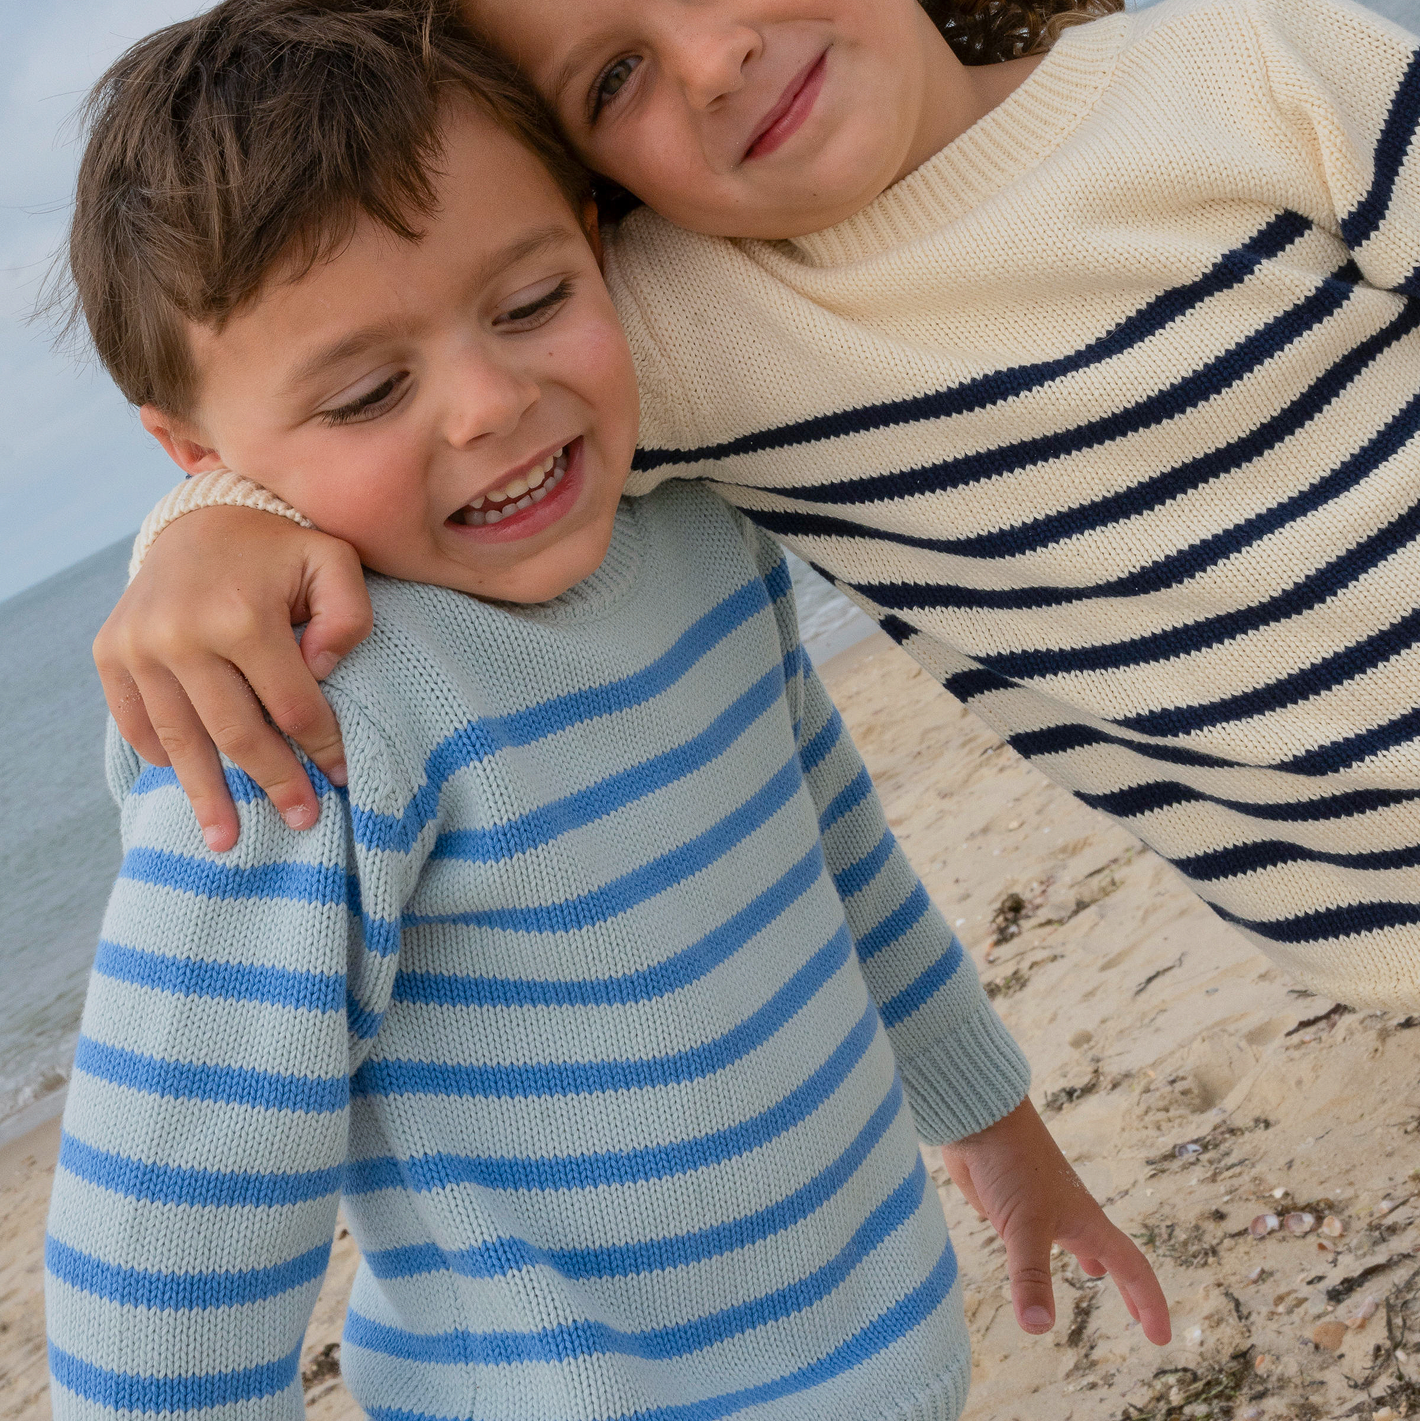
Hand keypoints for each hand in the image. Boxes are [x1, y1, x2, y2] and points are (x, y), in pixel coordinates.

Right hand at [94, 507, 372, 851]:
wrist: (201, 517)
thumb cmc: (280, 549)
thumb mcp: (334, 561)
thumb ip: (348, 614)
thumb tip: (323, 670)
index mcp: (241, 616)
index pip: (292, 706)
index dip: (321, 747)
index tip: (341, 779)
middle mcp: (181, 635)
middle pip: (237, 733)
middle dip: (274, 782)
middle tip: (302, 821)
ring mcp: (138, 646)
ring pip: (181, 741)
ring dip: (207, 795)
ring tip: (227, 842)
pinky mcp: (110, 652)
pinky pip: (137, 723)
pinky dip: (164, 756)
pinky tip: (189, 784)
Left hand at [940, 1098, 1170, 1344]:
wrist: (978, 1119)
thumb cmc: (1011, 1163)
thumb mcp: (1023, 1225)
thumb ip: (1031, 1276)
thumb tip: (1038, 1327)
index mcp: (1085, 1221)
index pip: (1131, 1268)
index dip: (1149, 1302)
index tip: (1160, 1338)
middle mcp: (1069, 1215)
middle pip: (1109, 1255)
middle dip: (1128, 1287)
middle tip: (1140, 1317)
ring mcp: (1040, 1207)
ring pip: (1073, 1239)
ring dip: (1089, 1258)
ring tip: (1093, 1274)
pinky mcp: (1010, 1203)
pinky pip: (1035, 1234)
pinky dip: (1044, 1249)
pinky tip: (1031, 1251)